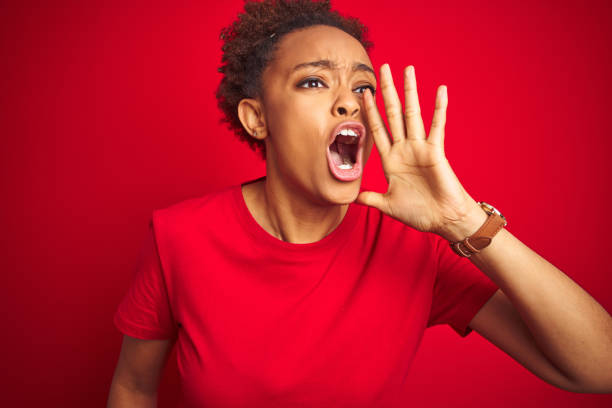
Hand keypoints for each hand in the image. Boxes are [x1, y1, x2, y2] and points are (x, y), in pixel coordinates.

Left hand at [356, 64, 483, 240]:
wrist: (442, 220)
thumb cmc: (419, 213)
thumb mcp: (387, 205)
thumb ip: (370, 198)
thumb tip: (351, 199)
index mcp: (391, 160)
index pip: (377, 129)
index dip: (370, 111)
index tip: (363, 93)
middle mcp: (404, 149)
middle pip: (393, 113)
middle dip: (387, 91)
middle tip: (382, 68)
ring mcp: (420, 148)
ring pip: (413, 114)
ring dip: (409, 91)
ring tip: (407, 69)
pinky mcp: (436, 151)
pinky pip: (438, 126)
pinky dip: (439, 109)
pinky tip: (440, 91)